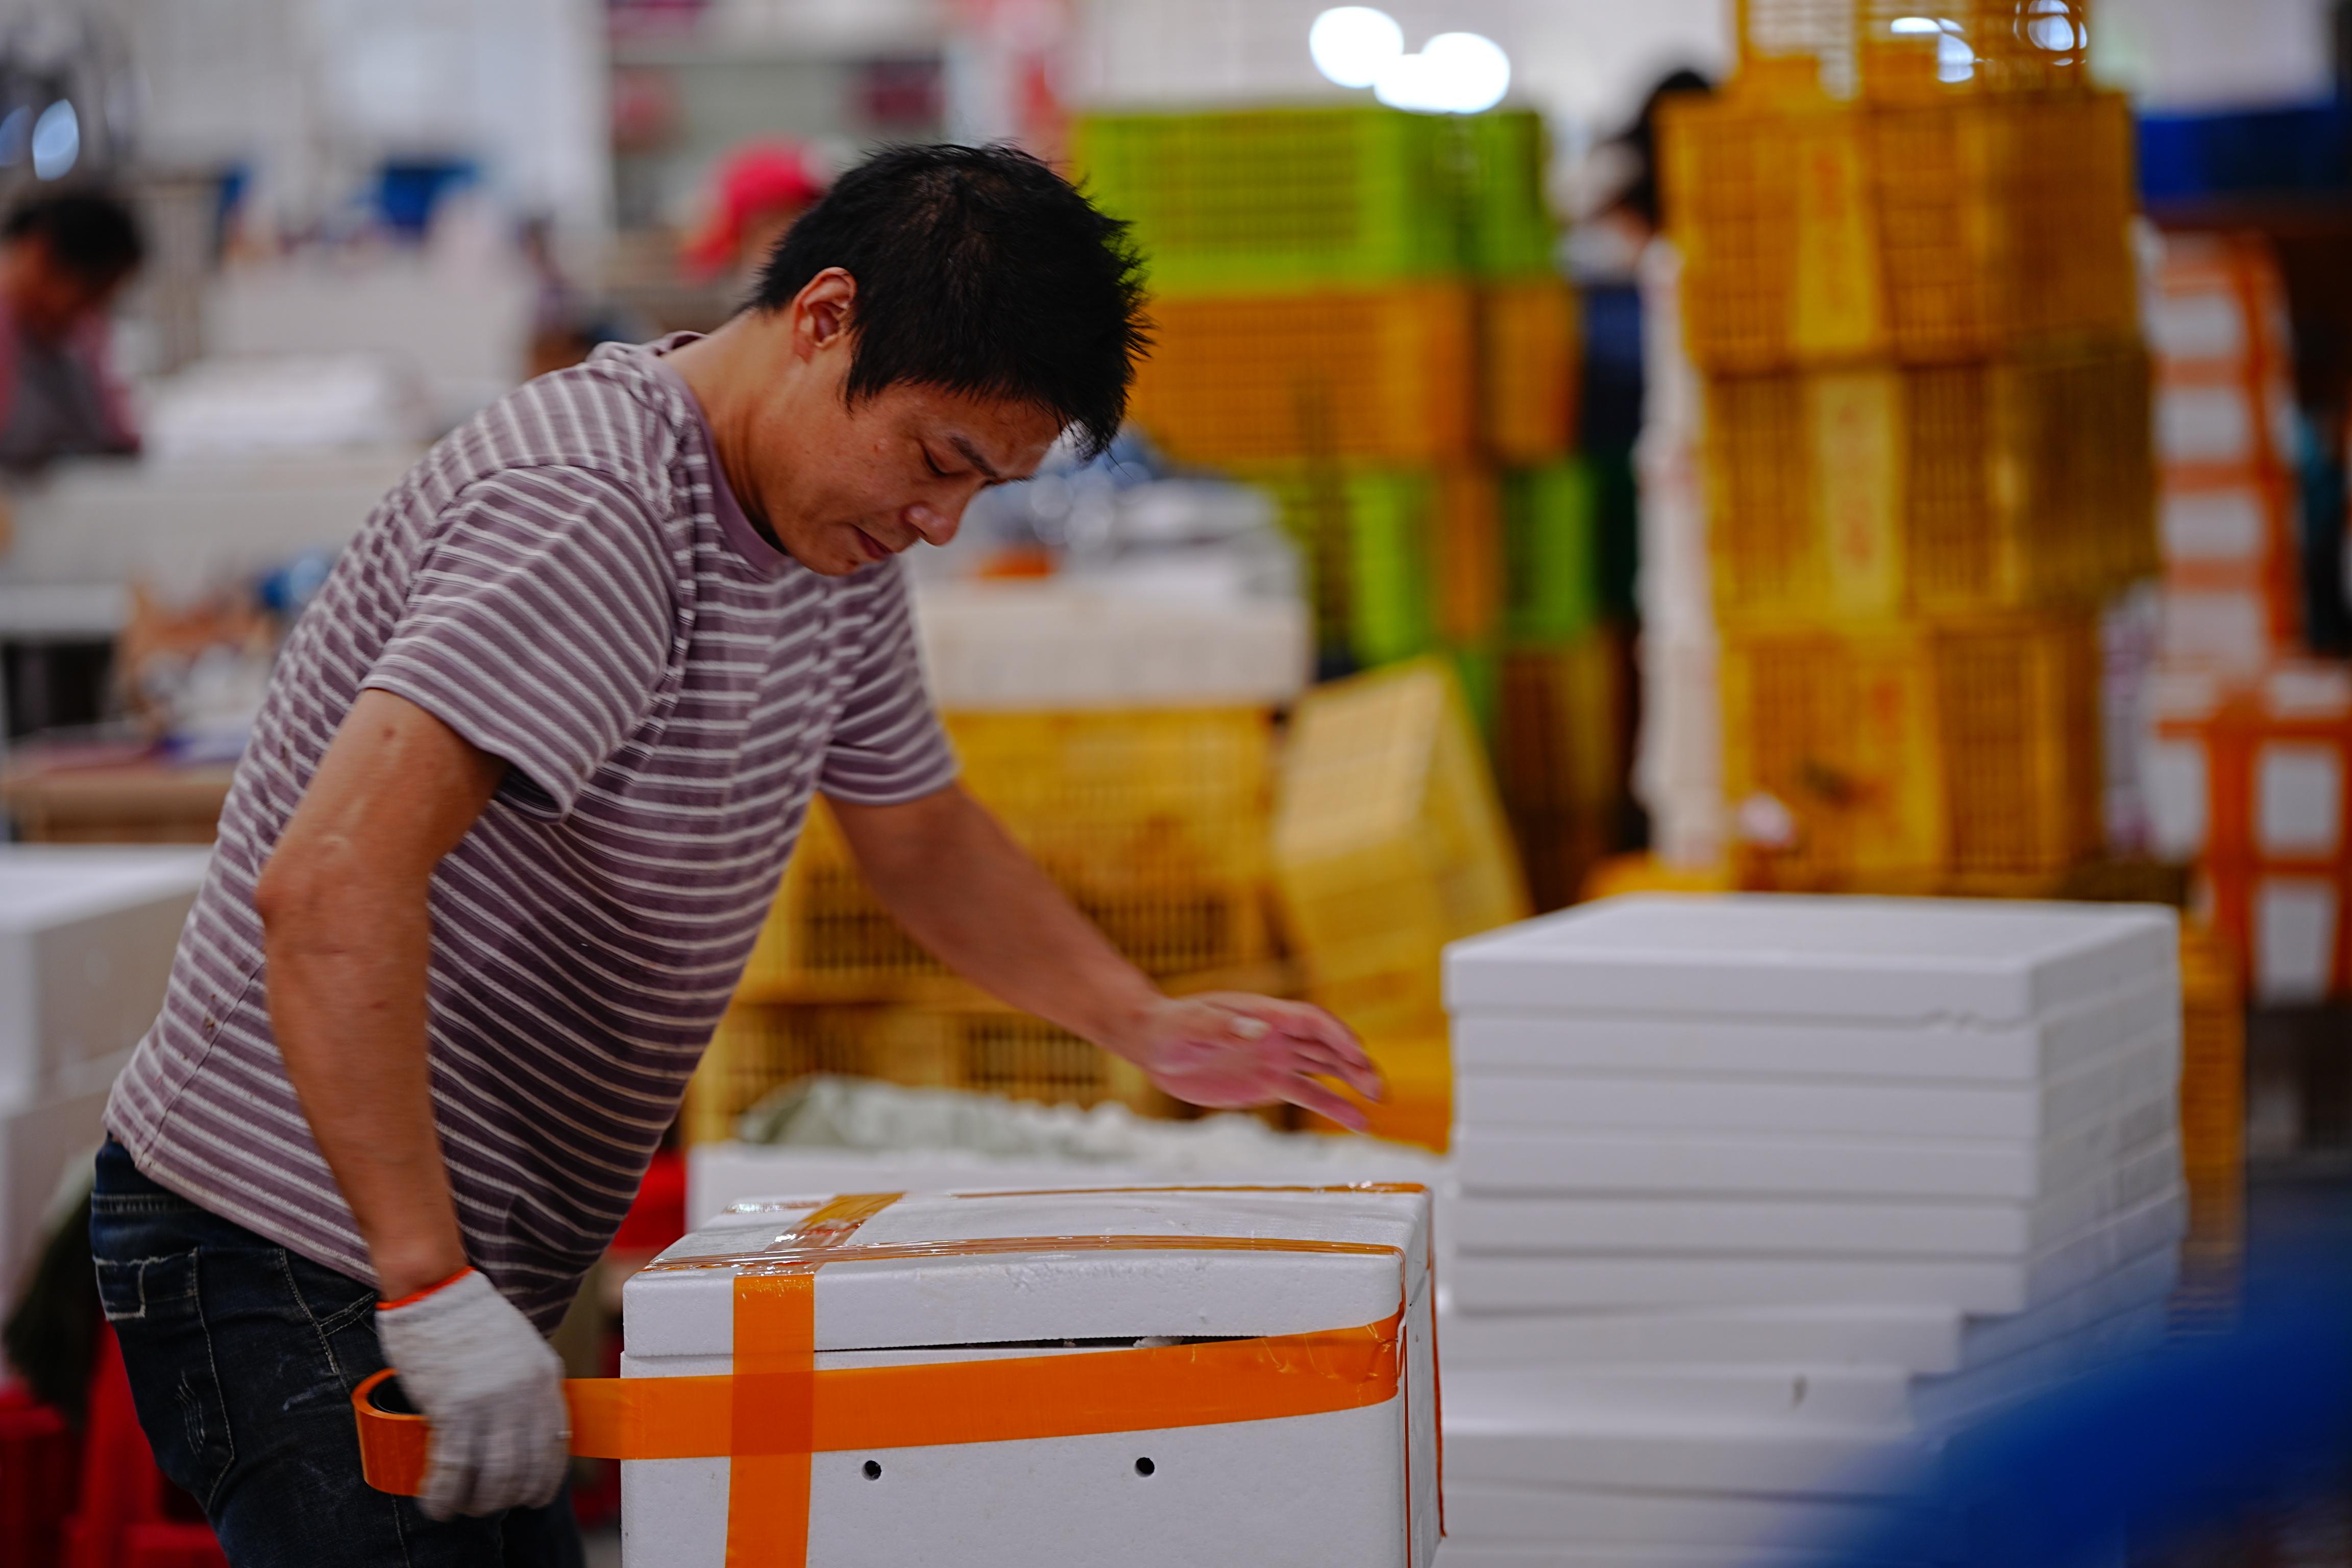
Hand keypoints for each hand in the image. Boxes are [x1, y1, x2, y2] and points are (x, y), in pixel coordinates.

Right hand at [375, 1269, 569, 1519]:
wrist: (439, 1291)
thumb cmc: (474, 1319)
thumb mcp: (521, 1350)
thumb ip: (527, 1386)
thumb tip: (525, 1429)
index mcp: (546, 1378)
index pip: (557, 1444)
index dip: (546, 1479)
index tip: (533, 1496)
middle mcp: (525, 1396)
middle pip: (527, 1468)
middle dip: (509, 1497)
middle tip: (490, 1505)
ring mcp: (491, 1404)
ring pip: (494, 1477)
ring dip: (478, 1503)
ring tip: (462, 1508)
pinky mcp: (454, 1409)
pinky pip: (455, 1470)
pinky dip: (446, 1496)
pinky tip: (437, 1505)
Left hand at [1108, 993, 1384, 1129]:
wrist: (1154, 1043)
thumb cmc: (1171, 1027)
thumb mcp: (1191, 1026)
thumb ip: (1223, 1028)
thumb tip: (1262, 1031)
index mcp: (1265, 1014)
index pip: (1312, 1021)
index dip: (1338, 1036)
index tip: (1359, 1055)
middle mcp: (1278, 1035)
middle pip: (1327, 1046)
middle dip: (1355, 1064)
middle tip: (1378, 1088)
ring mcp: (1276, 1058)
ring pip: (1325, 1069)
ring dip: (1352, 1082)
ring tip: (1378, 1101)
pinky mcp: (1268, 1083)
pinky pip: (1307, 1093)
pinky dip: (1333, 1105)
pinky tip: (1357, 1121)